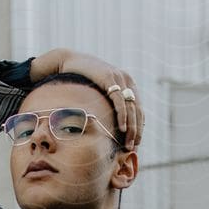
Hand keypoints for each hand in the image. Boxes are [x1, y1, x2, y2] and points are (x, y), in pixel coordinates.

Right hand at [28, 49, 143, 152]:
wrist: (69, 61)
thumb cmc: (82, 78)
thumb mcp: (99, 91)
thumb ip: (107, 102)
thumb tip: (108, 123)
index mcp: (128, 84)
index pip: (138, 110)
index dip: (138, 127)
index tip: (136, 143)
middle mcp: (127, 80)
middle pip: (138, 111)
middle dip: (137, 131)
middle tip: (133, 147)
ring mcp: (120, 78)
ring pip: (131, 108)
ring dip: (132, 128)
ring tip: (129, 143)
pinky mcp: (110, 78)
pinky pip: (119, 101)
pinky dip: (122, 116)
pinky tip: (123, 129)